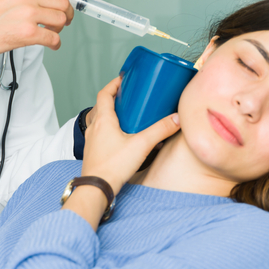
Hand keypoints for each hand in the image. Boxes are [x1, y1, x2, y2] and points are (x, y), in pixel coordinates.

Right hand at [0, 0, 85, 57]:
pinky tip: (51, 44)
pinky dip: (55, 43)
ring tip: (53, 32)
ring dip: (60, 28)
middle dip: (67, 12)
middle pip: (62, 1)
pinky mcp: (27, 34)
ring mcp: (28, 14)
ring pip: (60, 19)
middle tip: (64, 19)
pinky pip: (52, 38)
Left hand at [80, 76, 180, 195]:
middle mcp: (95, 127)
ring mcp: (92, 140)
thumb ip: (160, 131)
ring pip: (101, 120)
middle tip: (130, 97)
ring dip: (112, 114)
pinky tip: (123, 137)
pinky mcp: (94, 151)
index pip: (104, 94)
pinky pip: (101, 133)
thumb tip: (176, 119)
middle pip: (102, 106)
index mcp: (103, 120)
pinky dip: (110, 129)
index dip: (113, 84)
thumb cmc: (113, 167)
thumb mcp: (141, 145)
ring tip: (128, 116)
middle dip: (115, 99)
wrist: (96, 188)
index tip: (124, 79)